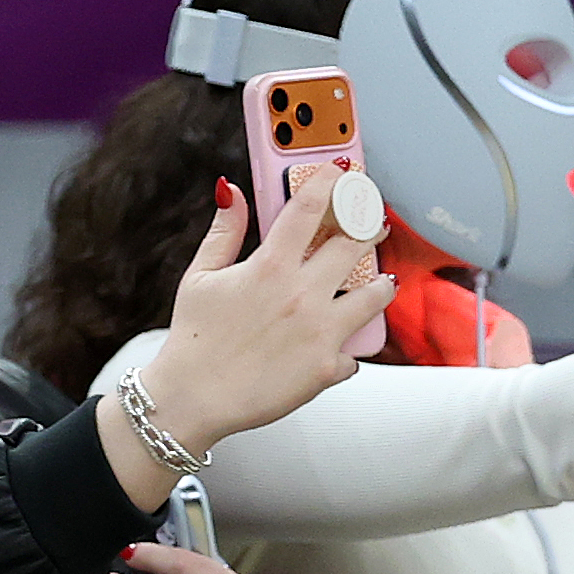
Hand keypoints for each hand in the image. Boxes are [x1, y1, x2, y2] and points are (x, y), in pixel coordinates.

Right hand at [102, 168, 395, 509]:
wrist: (191, 401)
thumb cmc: (193, 341)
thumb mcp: (199, 277)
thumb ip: (223, 232)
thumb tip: (230, 191)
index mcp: (270, 266)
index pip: (310, 206)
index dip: (331, 181)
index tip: (342, 172)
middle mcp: (301, 294)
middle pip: (355, 243)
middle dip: (369, 227)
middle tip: (372, 225)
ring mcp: (319, 331)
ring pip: (375, 294)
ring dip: (381, 284)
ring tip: (382, 282)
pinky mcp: (325, 368)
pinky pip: (354, 356)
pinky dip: (348, 353)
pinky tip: (341, 350)